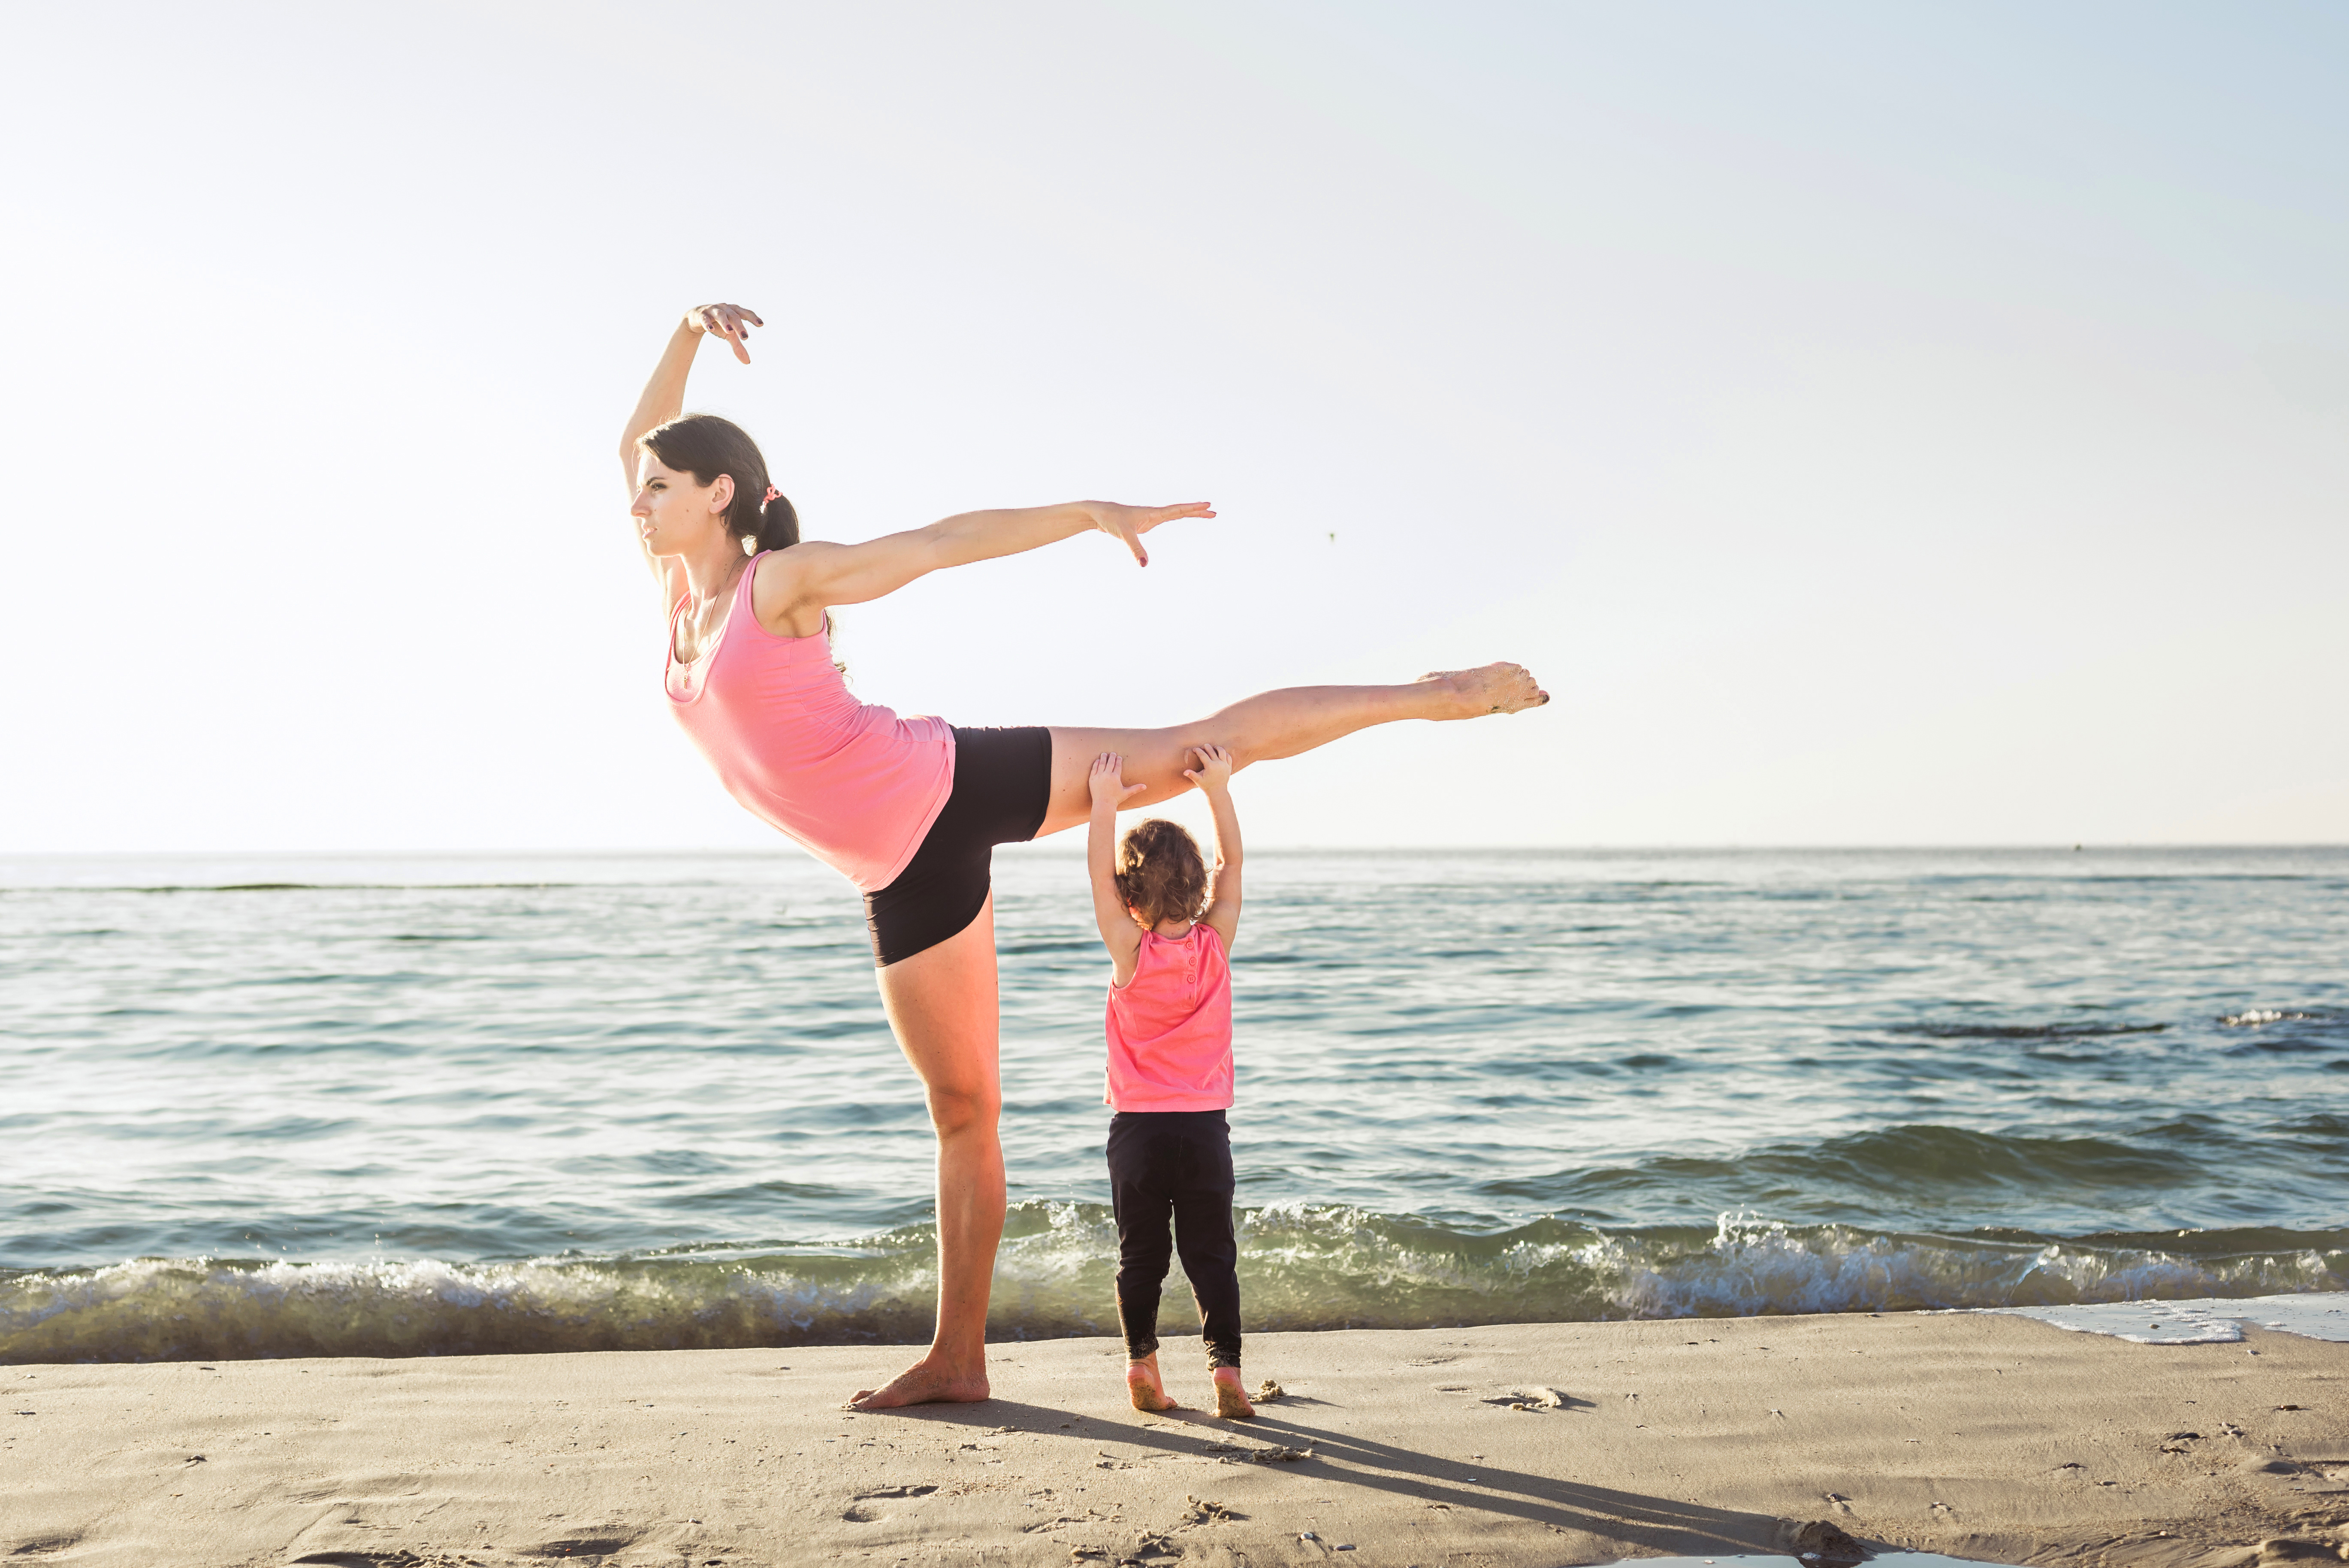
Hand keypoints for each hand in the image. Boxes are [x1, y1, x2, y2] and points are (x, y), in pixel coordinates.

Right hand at [685, 302, 763, 364]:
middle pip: (734, 316)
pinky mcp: (701, 314)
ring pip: (720, 315)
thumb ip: (738, 346)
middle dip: (740, 326)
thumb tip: (748, 362)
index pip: (745, 313)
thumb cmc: (718, 325)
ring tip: (730, 332)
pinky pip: (704, 318)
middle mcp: (725, 308)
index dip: (753, 318)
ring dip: (725, 322)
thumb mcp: (729, 335)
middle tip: (745, 337)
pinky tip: (710, 330)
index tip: (761, 324)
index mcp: (734, 311)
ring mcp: (712, 310)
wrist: (697, 318)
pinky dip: (707, 323)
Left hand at [1081, 501, 1214, 567]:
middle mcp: (1153, 514)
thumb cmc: (1110, 520)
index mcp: (1153, 513)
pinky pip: (1166, 518)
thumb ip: (1135, 549)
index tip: (1208, 506)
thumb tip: (1144, 565)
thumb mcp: (1124, 535)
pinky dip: (1177, 517)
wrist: (1097, 513)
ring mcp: (1149, 518)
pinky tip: (1179, 517)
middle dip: (1197, 512)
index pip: (1178, 510)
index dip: (1193, 509)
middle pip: (1180, 511)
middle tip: (1214, 512)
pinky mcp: (1144, 524)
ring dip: (1189, 513)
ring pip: (1174, 514)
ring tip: (1203, 514)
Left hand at [1089, 752, 1146, 808]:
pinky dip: (1096, 763)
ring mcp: (1099, 776)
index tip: (1119, 757)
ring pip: (1101, 764)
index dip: (1118, 760)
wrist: (1103, 804)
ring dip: (1103, 758)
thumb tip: (1145, 786)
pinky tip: (1097, 760)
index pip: (1117, 765)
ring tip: (1104, 754)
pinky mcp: (1092, 779)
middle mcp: (1107, 775)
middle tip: (1112, 753)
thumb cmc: (1115, 799)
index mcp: (1115, 777)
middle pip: (1110, 762)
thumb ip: (1135, 788)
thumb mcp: (1126, 793)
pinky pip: (1094, 768)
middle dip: (1112, 757)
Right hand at [1182, 743, 1234, 791]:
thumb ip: (1191, 775)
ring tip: (1214, 747)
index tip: (1194, 749)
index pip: (1203, 754)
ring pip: (1222, 751)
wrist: (1218, 791)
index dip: (1198, 750)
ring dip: (1217, 748)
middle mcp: (1218, 764)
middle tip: (1203, 746)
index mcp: (1210, 766)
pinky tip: (1221, 753)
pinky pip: (1228, 756)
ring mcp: (1224, 765)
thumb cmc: (1206, 785)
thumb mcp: (1198, 780)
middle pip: (1212, 750)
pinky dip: (1225, 753)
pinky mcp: (1229, 767)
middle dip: (1206, 747)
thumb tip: (1184, 772)